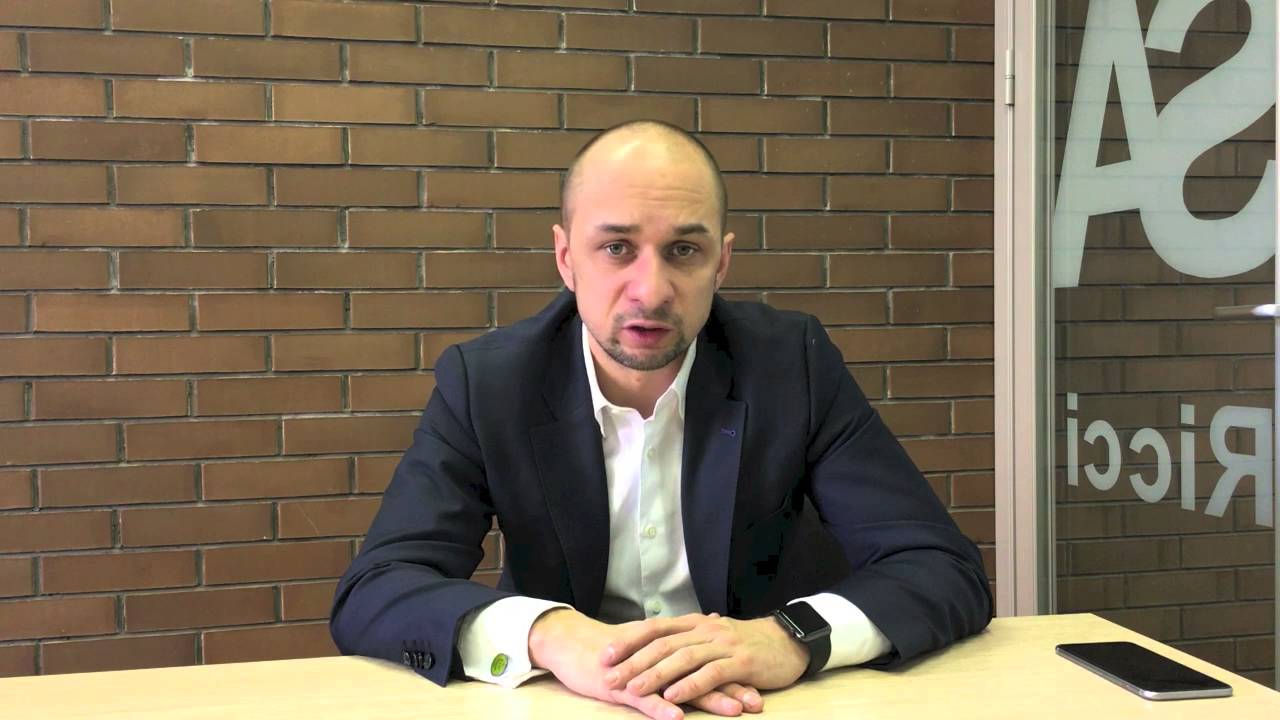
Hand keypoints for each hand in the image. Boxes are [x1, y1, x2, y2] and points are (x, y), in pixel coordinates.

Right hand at [528, 608, 762, 718]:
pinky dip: (660, 708)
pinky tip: (677, 718)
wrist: (571, 643)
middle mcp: (660, 657)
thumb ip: (682, 637)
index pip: (707, 662)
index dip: (733, 675)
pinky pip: (643, 700)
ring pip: (679, 686)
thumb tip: (712, 620)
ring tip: (733, 711)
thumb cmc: (612, 649)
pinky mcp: (620, 685)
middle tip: (756, 702)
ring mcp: (641, 672)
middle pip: (701, 673)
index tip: (760, 688)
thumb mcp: (650, 640)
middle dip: (731, 688)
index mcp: (669, 649)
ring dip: (708, 699)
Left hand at [603, 615, 809, 705]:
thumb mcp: (712, 637)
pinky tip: (673, 696)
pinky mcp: (741, 661)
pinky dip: (690, 685)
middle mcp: (705, 629)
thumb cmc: (746, 644)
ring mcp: (723, 644)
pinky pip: (711, 673)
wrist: (788, 642)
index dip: (628, 641)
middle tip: (609, 678)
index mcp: (695, 623)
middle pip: (662, 645)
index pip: (654, 628)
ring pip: (683, 658)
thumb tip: (656, 644)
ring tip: (633, 689)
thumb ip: (687, 639)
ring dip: (655, 674)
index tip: (604, 656)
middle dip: (633, 662)